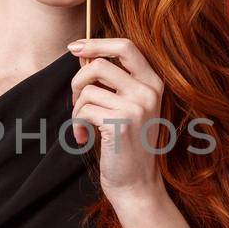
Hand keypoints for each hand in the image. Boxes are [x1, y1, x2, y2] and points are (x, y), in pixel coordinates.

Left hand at [68, 37, 168, 203]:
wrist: (136, 185)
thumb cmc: (126, 146)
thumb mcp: (129, 108)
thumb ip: (114, 83)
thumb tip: (84, 55)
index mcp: (154, 83)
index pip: (126, 46)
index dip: (97, 42)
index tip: (74, 47)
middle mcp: (149, 91)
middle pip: (100, 64)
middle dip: (78, 81)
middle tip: (76, 101)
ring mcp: (137, 107)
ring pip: (88, 89)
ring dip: (76, 109)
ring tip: (82, 125)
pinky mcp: (120, 123)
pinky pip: (84, 110)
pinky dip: (76, 124)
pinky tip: (83, 139)